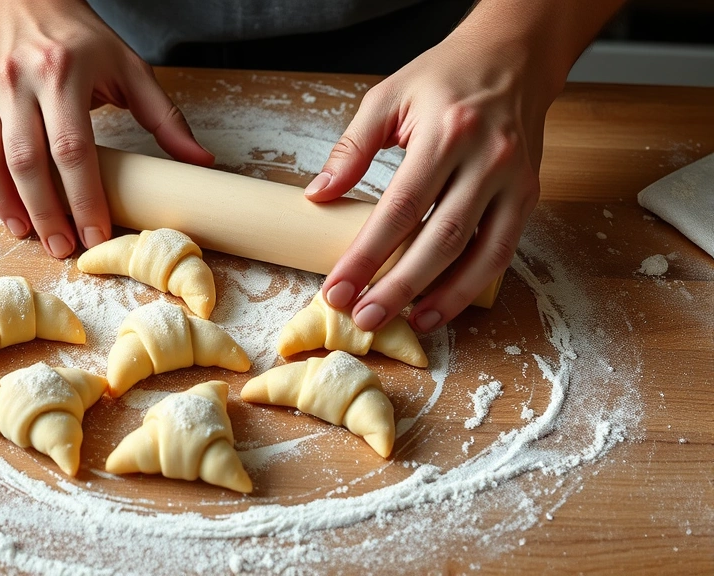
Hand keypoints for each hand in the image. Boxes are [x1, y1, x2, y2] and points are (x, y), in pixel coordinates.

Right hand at [0, 0, 213, 256]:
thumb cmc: (78, 38)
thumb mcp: (128, 66)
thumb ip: (164, 116)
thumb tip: (201, 162)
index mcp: (64, 73)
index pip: (74, 148)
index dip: (85, 198)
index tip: (97, 235)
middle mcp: (21, 82)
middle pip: (30, 162)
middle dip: (49, 213)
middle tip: (66, 249)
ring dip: (14, 208)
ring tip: (36, 238)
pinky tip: (12, 216)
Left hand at [305, 22, 557, 332]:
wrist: (513, 57)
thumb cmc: (444, 78)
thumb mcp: (387, 98)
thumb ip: (352, 149)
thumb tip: (318, 196)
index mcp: (446, 133)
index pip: (398, 208)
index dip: (366, 255)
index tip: (337, 289)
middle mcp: (487, 160)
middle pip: (439, 239)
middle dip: (398, 287)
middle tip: (363, 317)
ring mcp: (514, 181)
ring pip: (478, 254)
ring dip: (441, 298)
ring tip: (405, 323)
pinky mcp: (528, 196)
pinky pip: (502, 251)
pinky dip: (472, 285)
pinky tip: (441, 305)